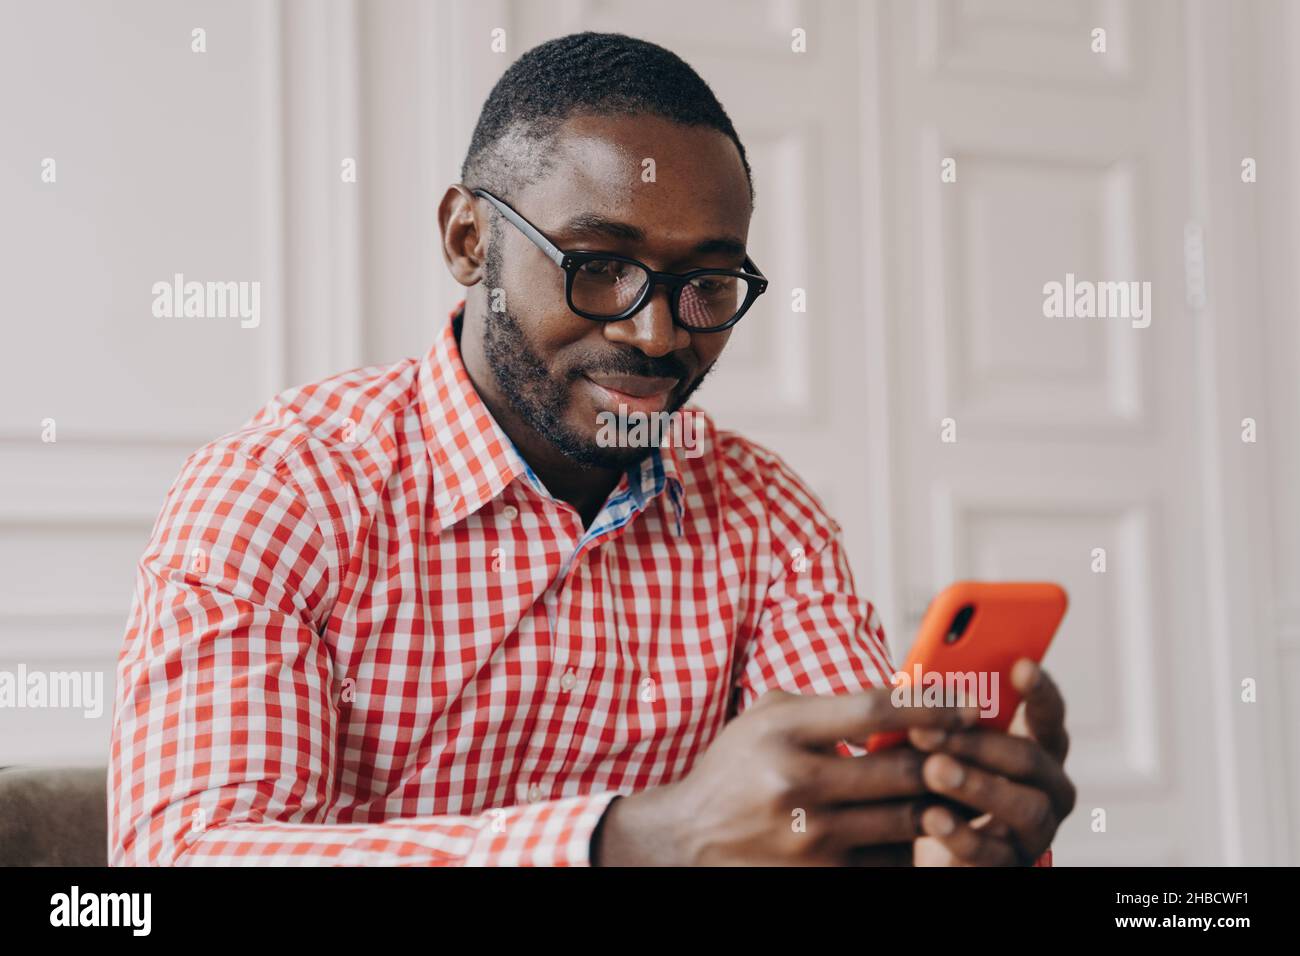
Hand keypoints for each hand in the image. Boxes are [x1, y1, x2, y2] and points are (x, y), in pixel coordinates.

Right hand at [593, 687, 981, 865]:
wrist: (689, 838)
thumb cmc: (737, 766)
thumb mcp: (769, 716)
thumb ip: (830, 705)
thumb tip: (908, 700)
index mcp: (783, 731)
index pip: (875, 710)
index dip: (930, 705)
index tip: (964, 705)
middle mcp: (796, 784)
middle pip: (903, 768)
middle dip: (948, 757)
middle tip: (973, 749)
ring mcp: (810, 837)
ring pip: (908, 818)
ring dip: (939, 801)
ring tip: (953, 786)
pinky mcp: (823, 876)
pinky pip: (892, 857)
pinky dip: (910, 840)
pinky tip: (913, 824)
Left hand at [909, 659, 1075, 865]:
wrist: (935, 844)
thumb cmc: (940, 774)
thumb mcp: (942, 740)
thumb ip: (942, 713)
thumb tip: (916, 682)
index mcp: (1037, 745)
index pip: (1049, 713)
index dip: (1039, 690)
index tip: (1021, 666)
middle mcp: (1049, 787)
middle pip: (1029, 757)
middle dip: (978, 741)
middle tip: (929, 730)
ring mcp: (1037, 830)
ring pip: (1024, 806)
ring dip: (977, 785)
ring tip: (935, 770)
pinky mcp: (1012, 865)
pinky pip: (993, 853)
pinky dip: (961, 834)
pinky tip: (931, 816)